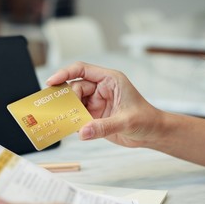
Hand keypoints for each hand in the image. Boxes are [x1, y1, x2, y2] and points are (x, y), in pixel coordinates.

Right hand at [46, 61, 163, 147]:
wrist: (153, 133)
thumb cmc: (146, 119)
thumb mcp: (126, 121)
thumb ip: (103, 127)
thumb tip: (82, 131)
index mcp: (110, 80)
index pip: (82, 70)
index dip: (65, 73)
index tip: (51, 82)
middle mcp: (101, 89)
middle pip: (75, 88)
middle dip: (66, 99)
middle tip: (56, 109)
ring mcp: (96, 102)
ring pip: (74, 103)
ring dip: (68, 111)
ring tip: (60, 119)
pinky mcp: (94, 116)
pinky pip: (78, 117)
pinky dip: (72, 122)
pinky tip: (67, 127)